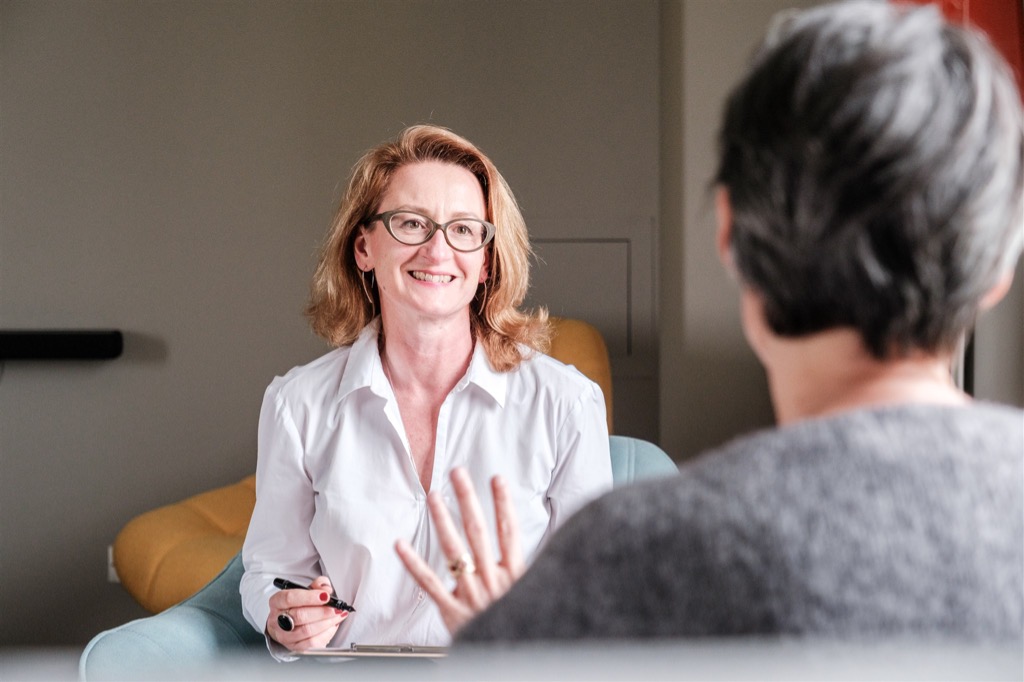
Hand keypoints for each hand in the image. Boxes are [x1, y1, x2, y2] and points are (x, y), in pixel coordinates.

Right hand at [266, 576, 348, 650]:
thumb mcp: (306, 590)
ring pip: (307, 631)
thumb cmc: (298, 605)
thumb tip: (326, 589)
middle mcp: (277, 620)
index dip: (309, 597)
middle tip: (336, 608)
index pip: (289, 598)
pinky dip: (326, 634)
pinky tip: (333, 626)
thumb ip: (317, 585)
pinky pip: (312, 643)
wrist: (290, 622)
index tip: (325, 596)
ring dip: (327, 623)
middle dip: (322, 611)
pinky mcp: (294, 647)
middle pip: (300, 616)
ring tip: (338, 615)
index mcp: (277, 602)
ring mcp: (284, 636)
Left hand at [395, 467, 524, 634]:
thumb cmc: (516, 626)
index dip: (504, 504)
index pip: (510, 531)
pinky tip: (401, 545)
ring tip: (435, 497)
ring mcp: (472, 594)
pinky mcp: (453, 611)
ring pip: (454, 550)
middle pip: (479, 532)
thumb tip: (516, 545)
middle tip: (458, 474)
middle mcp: (492, 580)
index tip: (497, 479)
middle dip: (468, 499)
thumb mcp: (529, 594)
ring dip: (443, 520)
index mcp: (514, 575)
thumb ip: (521, 571)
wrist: (506, 659)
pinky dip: (413, 562)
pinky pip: (430, 583)